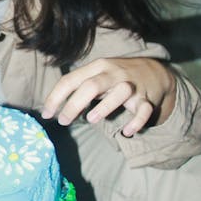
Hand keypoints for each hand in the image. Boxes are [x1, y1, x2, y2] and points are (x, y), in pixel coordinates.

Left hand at [41, 57, 176, 135]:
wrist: (154, 71)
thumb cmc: (116, 77)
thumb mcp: (97, 76)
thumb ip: (78, 88)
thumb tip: (55, 108)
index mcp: (96, 67)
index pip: (71, 80)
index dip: (56, 97)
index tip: (46, 114)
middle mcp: (113, 74)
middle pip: (92, 85)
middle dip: (74, 103)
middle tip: (63, 120)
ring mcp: (131, 85)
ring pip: (120, 92)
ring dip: (105, 106)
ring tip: (91, 120)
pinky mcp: (146, 98)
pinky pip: (144, 110)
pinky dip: (136, 121)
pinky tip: (127, 132)